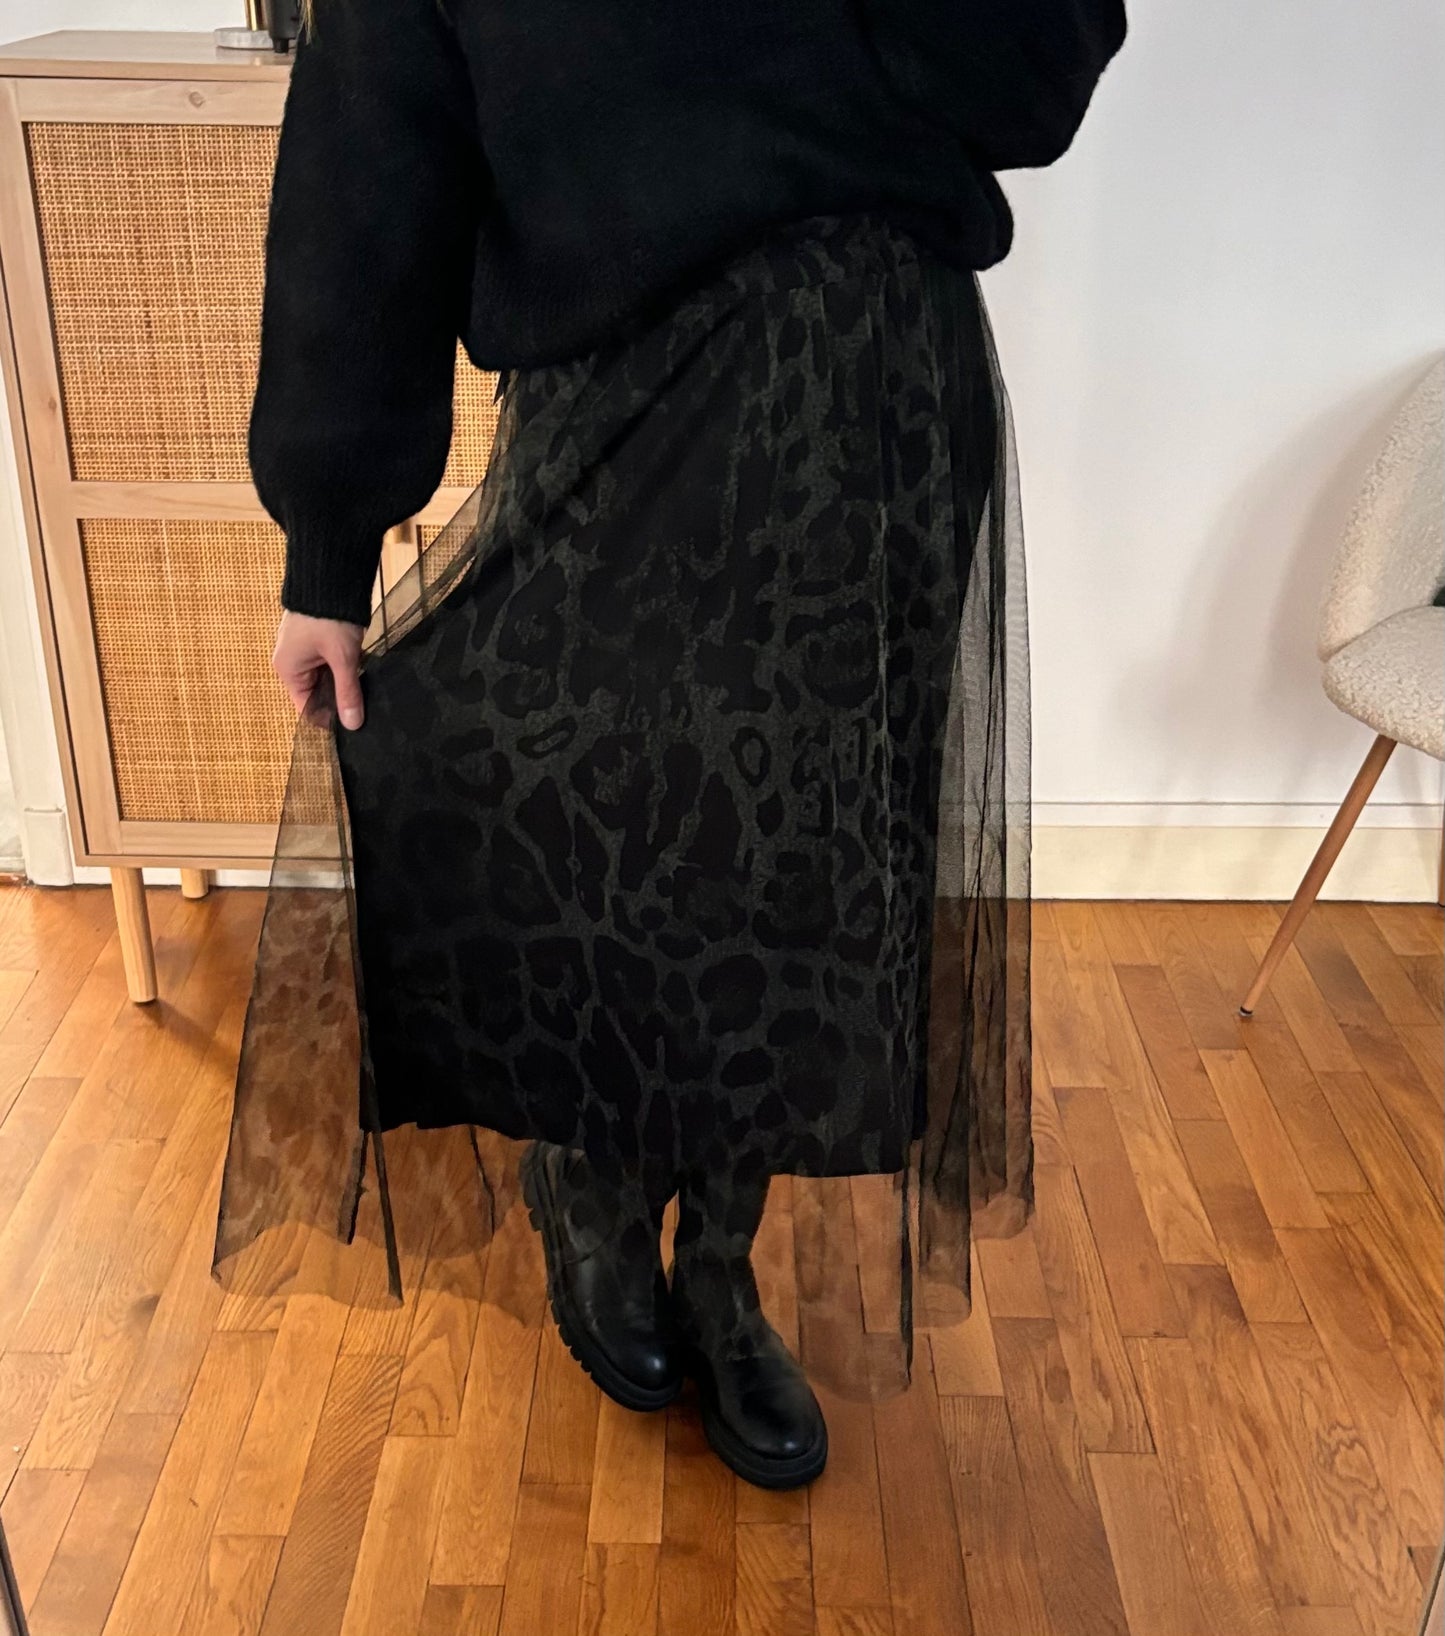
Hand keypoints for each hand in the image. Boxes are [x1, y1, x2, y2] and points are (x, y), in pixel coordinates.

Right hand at [272, 610, 366, 729]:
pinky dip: (346, 669)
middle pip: (318, 694)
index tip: (351, 726)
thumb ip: (348, 692)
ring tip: (366, 692)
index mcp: (288, 670)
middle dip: (340, 700)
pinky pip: (332, 664)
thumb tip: (352, 723)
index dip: (328, 719)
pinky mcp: (319, 641)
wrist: (332, 577)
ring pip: (327, 679)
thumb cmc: (328, 617)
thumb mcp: (342, 659)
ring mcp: (306, 651)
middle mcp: (293, 663)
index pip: (306, 707)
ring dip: (345, 683)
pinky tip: (363, 673)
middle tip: (364, 710)